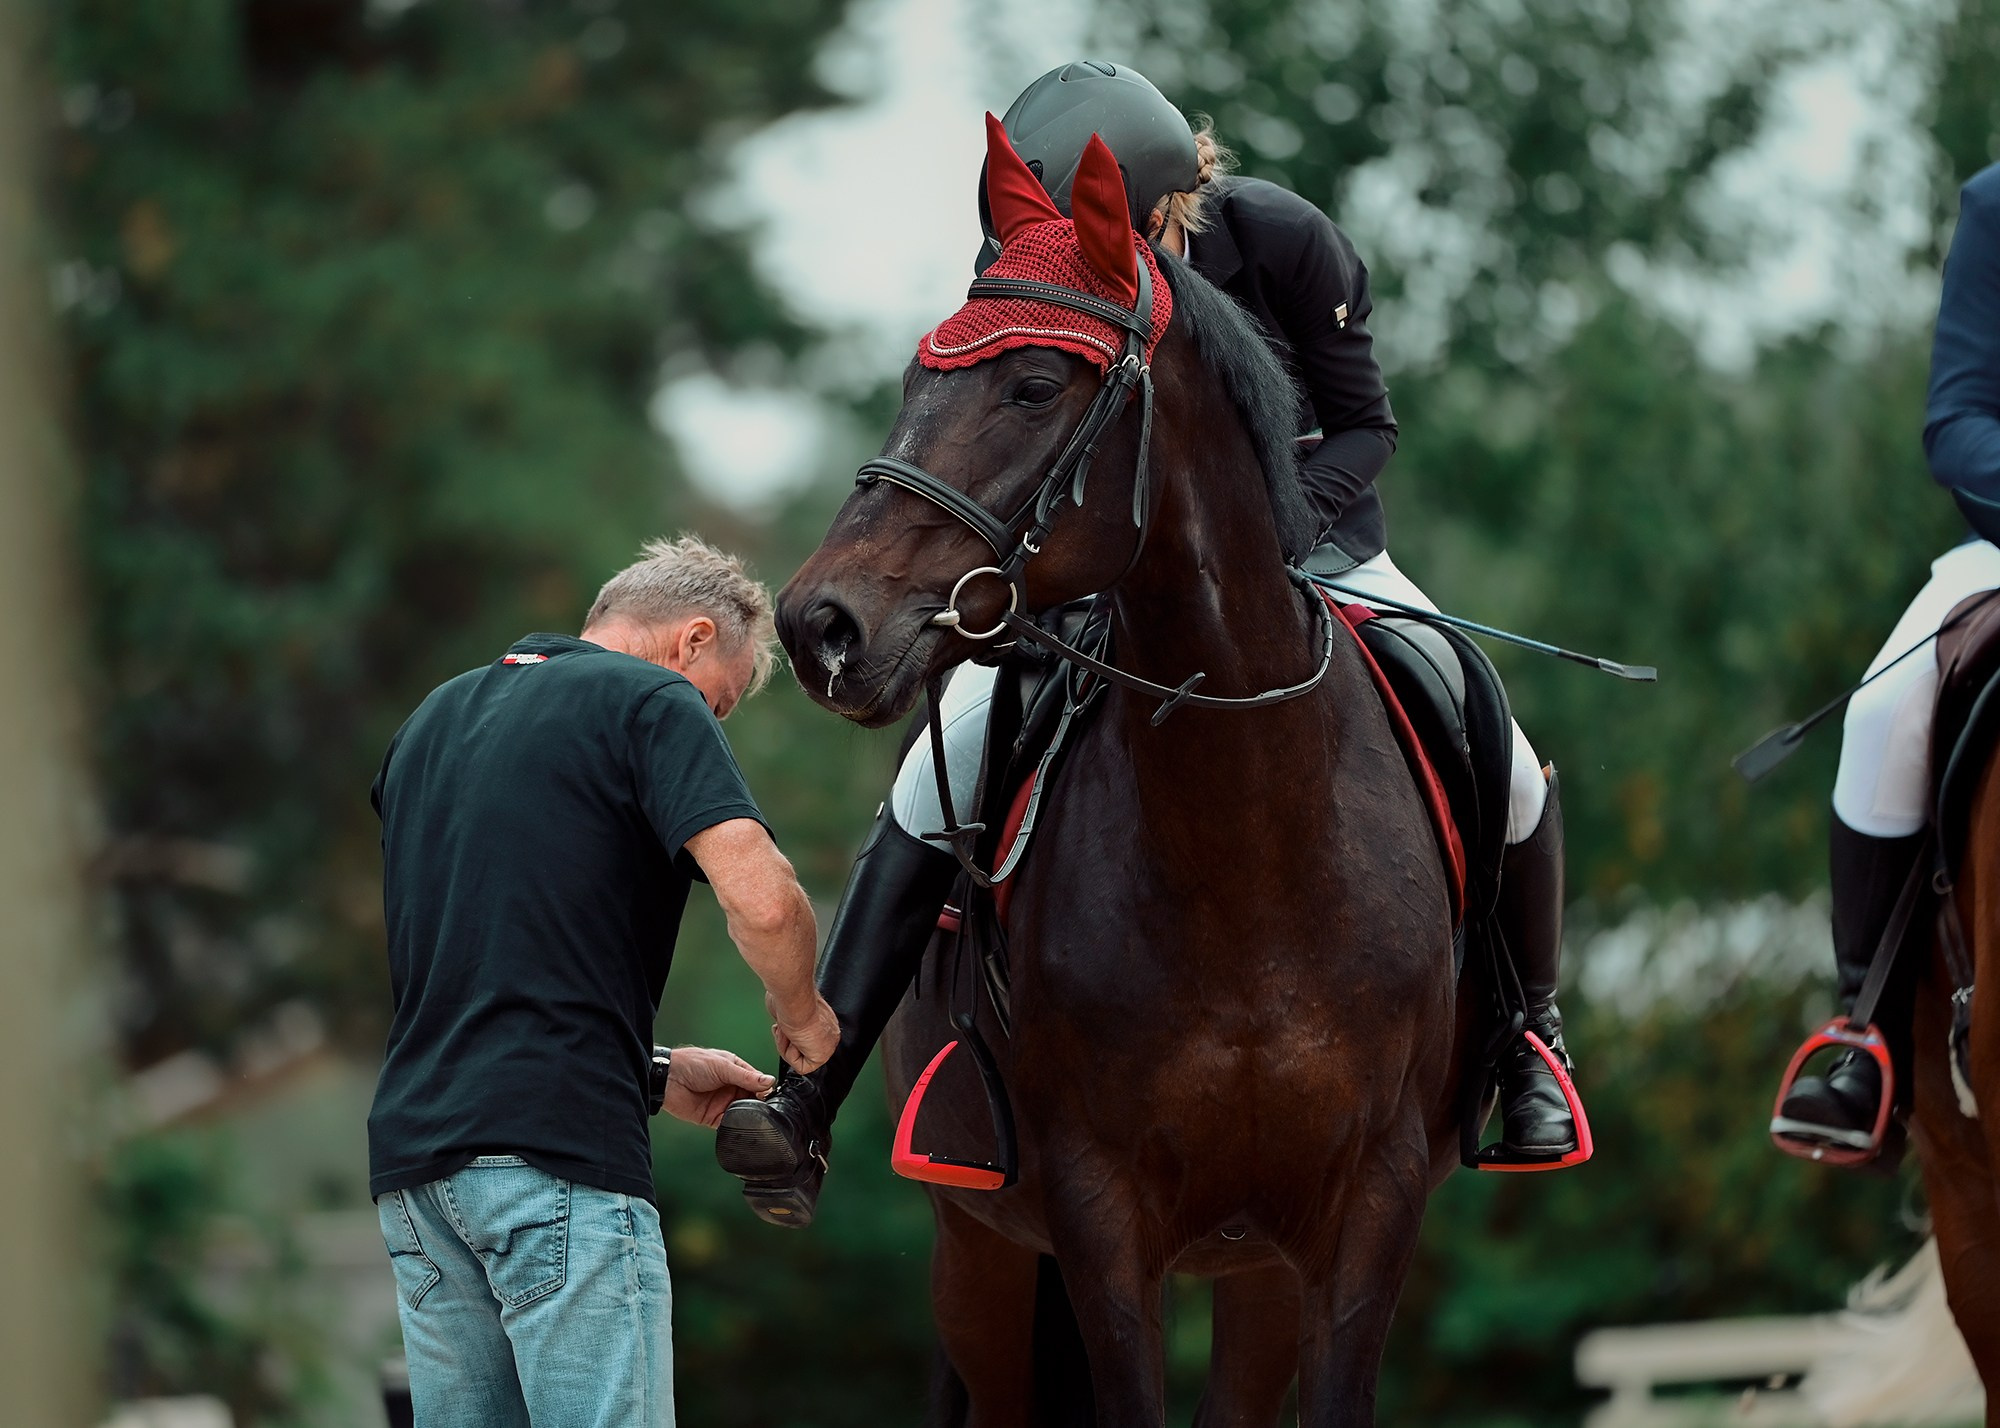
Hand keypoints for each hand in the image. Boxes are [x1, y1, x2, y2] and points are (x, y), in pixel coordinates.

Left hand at [661, 1046, 775, 1127]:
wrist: (667, 1079)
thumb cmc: (692, 1063)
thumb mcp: (722, 1066)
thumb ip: (746, 1076)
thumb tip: (769, 1081)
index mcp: (735, 1070)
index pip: (756, 1081)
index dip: (764, 1088)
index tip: (770, 1094)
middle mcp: (730, 1087)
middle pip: (752, 1098)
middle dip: (758, 1104)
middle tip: (764, 1108)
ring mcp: (722, 1103)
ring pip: (742, 1112)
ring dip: (748, 1115)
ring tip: (753, 1116)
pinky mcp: (713, 1118)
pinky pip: (728, 1124)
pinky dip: (735, 1126)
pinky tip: (740, 1125)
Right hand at [767, 989, 840, 1073]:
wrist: (795, 1002)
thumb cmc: (790, 1000)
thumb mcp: (786, 1008)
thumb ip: (789, 1020)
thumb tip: (781, 1025)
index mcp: (823, 1019)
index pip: (806, 1036)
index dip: (788, 1035)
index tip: (780, 1026)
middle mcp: (826, 1031)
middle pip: (802, 1048)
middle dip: (786, 1041)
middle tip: (783, 1029)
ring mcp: (826, 1044)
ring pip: (800, 1059)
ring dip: (786, 1048)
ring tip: (786, 1032)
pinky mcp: (821, 1057)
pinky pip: (802, 1068)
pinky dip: (791, 1057)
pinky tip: (792, 1041)